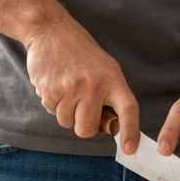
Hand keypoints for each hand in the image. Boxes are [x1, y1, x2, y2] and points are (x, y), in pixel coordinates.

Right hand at [24, 21, 139, 153]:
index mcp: (112, 79)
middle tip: (81, 105)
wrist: (51, 31)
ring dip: (66, 112)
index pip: (127, 109)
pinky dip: (52, 102)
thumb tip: (112, 127)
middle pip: (87, 129)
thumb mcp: (105, 67)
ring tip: (67, 87)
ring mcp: (70, 88)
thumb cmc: (81, 53)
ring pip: (66, 122)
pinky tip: (55, 83)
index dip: (130, 131)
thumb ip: (110, 95)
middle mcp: (93, 85)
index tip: (130, 149)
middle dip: (82, 124)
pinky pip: (51, 111)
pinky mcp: (49, 89)